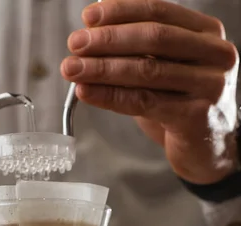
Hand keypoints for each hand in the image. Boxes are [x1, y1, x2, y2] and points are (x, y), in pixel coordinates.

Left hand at [61, 0, 239, 184]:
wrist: (208, 149)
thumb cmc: (182, 105)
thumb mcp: (166, 69)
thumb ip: (139, 51)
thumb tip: (91, 35)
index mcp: (207, 33)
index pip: (159, 12)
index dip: (121, 12)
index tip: (88, 18)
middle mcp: (215, 54)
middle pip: (153, 38)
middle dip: (108, 40)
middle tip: (75, 45)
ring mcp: (209, 85)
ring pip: (147, 71)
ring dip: (103, 68)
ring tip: (73, 69)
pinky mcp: (196, 116)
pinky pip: (144, 102)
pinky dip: (111, 96)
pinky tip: (88, 93)